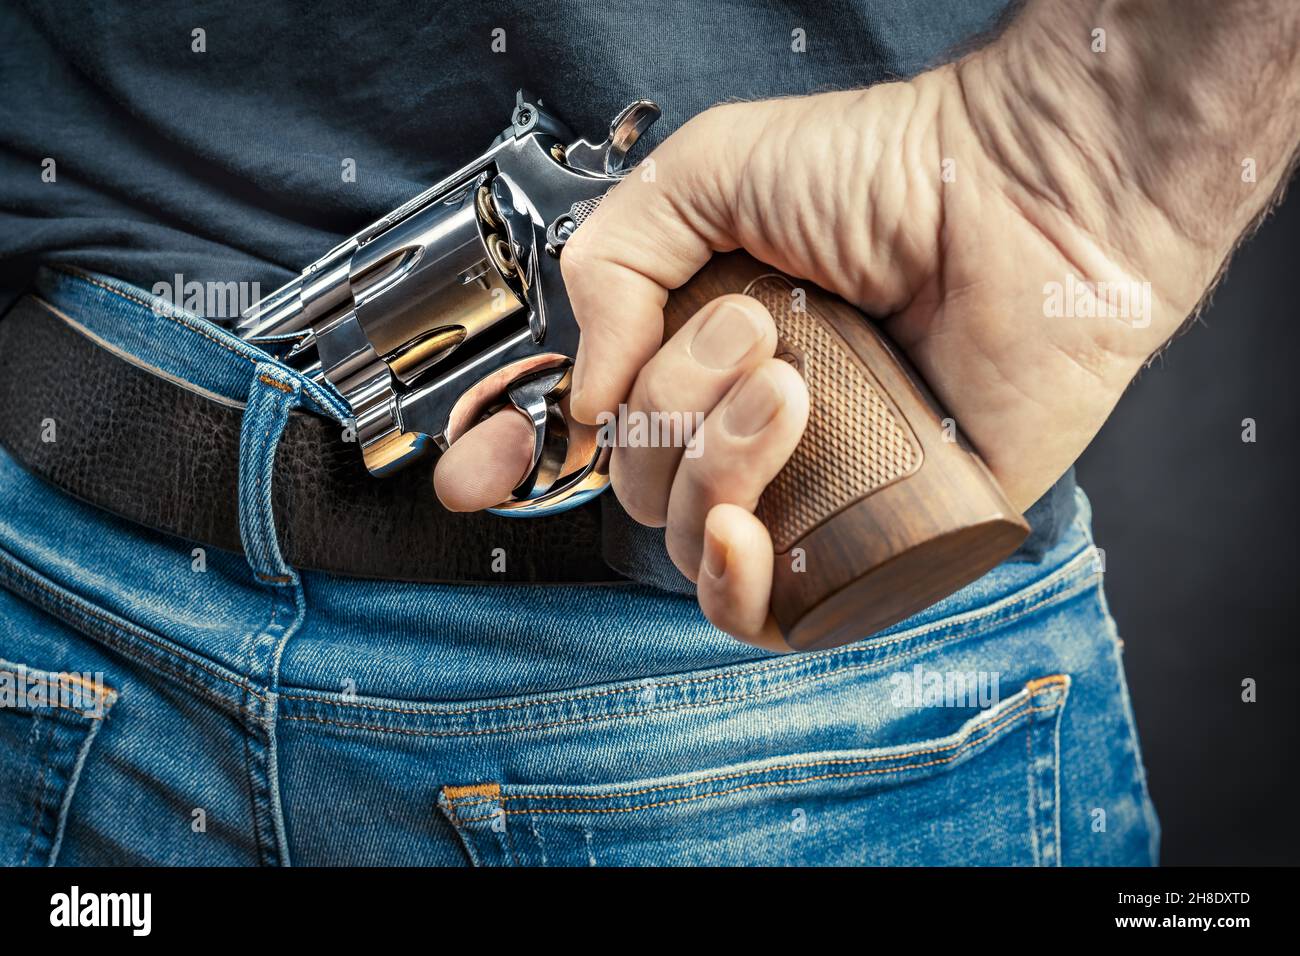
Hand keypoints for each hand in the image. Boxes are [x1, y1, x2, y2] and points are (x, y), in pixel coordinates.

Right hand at [436, 0, 1298, 647]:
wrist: (1021, 205)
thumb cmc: (884, 172)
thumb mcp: (707, 174)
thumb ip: (611, 265)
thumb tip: (582, 389)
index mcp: (692, 349)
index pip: (582, 430)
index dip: (513, 457)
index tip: (471, 470)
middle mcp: (738, 421)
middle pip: (632, 483)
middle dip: (667, 411)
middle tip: (748, 328)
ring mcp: (803, 484)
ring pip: (690, 539)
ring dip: (711, 464)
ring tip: (788, 384)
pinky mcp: (870, 539)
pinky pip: (769, 613)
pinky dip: (730, 585)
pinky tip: (742, 525)